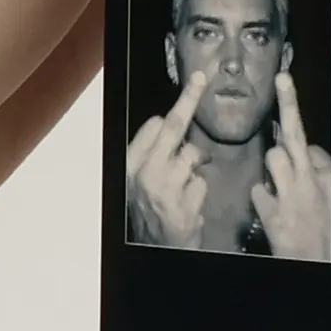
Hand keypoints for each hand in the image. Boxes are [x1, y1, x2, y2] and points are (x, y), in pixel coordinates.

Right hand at [126, 72, 209, 247]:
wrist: (155, 252)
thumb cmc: (149, 214)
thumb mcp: (139, 181)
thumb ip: (151, 153)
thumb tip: (167, 122)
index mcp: (129, 165)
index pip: (156, 125)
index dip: (177, 109)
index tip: (192, 85)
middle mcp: (143, 174)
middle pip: (172, 127)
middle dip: (189, 99)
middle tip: (201, 79)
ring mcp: (164, 189)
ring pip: (192, 155)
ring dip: (194, 167)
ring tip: (183, 187)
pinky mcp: (184, 204)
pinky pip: (201, 181)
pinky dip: (199, 190)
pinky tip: (188, 204)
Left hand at [251, 73, 330, 261]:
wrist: (315, 262)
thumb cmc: (322, 229)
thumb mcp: (328, 197)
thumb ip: (317, 171)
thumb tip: (305, 148)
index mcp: (330, 176)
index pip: (309, 141)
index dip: (293, 127)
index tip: (285, 83)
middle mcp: (313, 180)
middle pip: (296, 135)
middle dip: (289, 103)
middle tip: (283, 78)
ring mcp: (292, 194)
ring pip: (273, 158)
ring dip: (274, 171)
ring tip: (284, 192)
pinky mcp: (273, 210)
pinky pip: (259, 190)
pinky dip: (264, 200)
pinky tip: (275, 213)